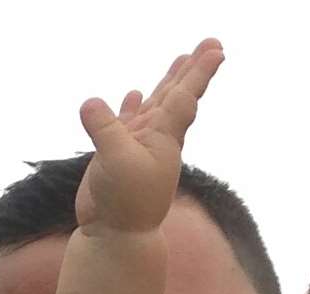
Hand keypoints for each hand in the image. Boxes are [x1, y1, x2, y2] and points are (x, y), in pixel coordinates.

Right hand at [74, 39, 224, 232]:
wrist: (117, 234)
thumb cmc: (124, 203)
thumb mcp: (115, 162)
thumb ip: (106, 130)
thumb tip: (91, 103)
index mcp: (164, 137)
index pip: (185, 96)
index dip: (200, 72)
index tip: (217, 50)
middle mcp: (156, 137)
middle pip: (177, 93)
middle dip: (193, 68)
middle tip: (212, 44)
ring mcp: (138, 144)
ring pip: (156, 103)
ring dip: (168, 81)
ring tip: (181, 60)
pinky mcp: (118, 152)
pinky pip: (128, 120)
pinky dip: (131, 105)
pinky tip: (132, 93)